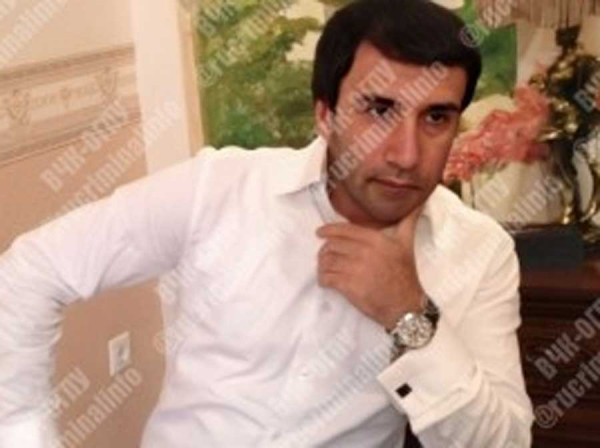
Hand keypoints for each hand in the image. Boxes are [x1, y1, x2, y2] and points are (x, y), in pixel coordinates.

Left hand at [316, 206, 424, 329]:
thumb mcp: (407, 244)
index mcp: (376, 240)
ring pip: (327, 261)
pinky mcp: (349, 286)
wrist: (405, 306)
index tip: (320, 232)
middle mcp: (364, 252)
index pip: (345, 230)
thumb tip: (418, 202)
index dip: (329, 230)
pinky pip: (327, 278)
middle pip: (333, 245)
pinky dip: (322, 279)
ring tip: (324, 268)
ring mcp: (356, 270)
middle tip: (324, 255)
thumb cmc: (405, 275)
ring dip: (322, 265)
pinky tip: (325, 281)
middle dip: (325, 250)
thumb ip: (409, 221)